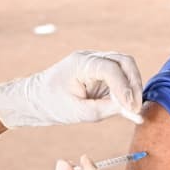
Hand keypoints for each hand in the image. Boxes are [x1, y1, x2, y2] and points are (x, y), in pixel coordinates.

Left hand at [0, 51, 143, 128]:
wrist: (34, 100)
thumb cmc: (50, 104)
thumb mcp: (77, 112)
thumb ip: (103, 109)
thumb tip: (128, 109)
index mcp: (81, 62)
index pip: (111, 68)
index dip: (125, 88)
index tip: (130, 108)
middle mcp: (90, 58)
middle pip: (124, 61)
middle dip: (134, 83)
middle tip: (136, 107)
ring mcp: (95, 63)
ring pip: (125, 67)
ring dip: (132, 86)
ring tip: (132, 109)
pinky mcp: (99, 73)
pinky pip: (119, 77)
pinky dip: (126, 90)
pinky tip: (126, 106)